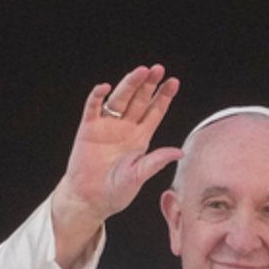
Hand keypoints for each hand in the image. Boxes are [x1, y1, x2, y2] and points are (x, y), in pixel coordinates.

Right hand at [48, 64, 183, 268]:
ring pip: (119, 100)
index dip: (164, 96)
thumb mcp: (140, 175)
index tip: (174, 81)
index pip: (155, 111)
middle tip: (158, 69)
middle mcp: (125, 128)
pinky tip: (104, 87)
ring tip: (140, 71)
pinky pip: (92, 109)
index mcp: (141, 137)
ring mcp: (106, 126)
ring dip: (129, 85)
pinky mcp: (88, 129)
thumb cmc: (117, 190)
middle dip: (149, 84)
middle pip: (139, 100)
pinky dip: (96, 98)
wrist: (90, 200)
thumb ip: (156, 161)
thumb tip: (180, 152)